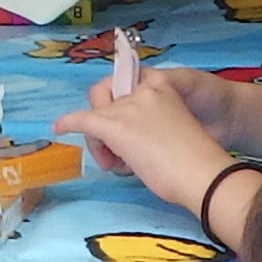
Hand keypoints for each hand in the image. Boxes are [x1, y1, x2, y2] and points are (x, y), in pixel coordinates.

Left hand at [52, 71, 243, 217]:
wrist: (202, 174)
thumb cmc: (195, 163)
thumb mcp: (174, 131)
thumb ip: (151, 128)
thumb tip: (130, 148)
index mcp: (163, 87)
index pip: (127, 88)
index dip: (119, 107)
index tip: (126, 129)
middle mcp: (142, 91)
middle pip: (106, 98)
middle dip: (103, 119)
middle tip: (113, 151)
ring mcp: (127, 107)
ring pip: (97, 115)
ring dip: (99, 139)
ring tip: (114, 163)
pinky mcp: (113, 125)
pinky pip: (82, 119)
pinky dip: (68, 123)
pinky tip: (58, 128)